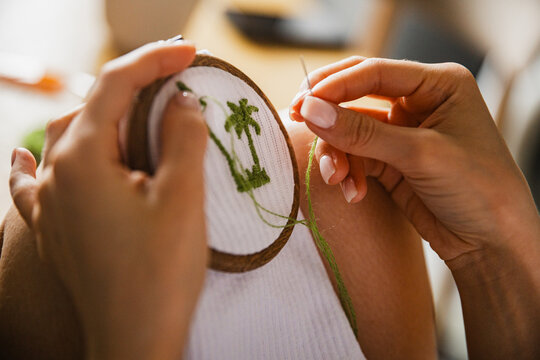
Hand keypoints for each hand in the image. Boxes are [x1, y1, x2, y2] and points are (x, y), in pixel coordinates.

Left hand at [9, 41, 207, 358]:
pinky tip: (21, 155)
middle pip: (92, 110)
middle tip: (176, 85)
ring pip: (68, 140)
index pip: (116, 86)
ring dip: (104, 120)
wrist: (133, 341)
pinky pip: (33, 182)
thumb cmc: (160, 273)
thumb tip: (180, 100)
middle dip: (135, 88)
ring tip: (138, 116)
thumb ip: (182, 136)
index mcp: (83, 159)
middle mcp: (55, 175)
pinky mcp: (54, 229)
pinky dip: (33, 162)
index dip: (155, 60)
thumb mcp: (184, 197)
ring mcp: (49, 203)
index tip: (189, 52)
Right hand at [290, 56, 538, 265]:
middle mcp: (418, 103)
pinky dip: (349, 173)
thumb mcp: (419, 155)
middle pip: (357, 95)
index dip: (336, 84)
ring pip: (351, 130)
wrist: (492, 243)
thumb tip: (311, 110)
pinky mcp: (391, 161)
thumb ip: (362, 132)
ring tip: (337, 179)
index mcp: (438, 84)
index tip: (305, 102)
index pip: (375, 72)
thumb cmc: (478, 189)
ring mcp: (402, 133)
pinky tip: (354, 192)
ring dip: (338, 154)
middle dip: (329, 113)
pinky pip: (355, 156)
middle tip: (298, 120)